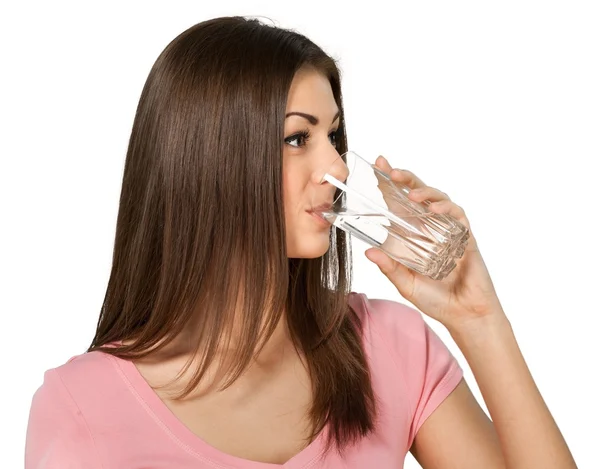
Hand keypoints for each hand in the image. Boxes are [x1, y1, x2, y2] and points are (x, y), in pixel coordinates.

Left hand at [364, 155, 505, 330]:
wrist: (464, 315)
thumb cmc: (435, 299)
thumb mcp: (405, 283)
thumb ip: (390, 267)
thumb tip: (368, 252)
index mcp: (413, 234)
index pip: (399, 203)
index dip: (389, 184)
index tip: (377, 166)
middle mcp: (430, 227)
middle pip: (417, 194)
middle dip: (404, 178)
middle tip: (390, 170)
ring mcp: (449, 230)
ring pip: (438, 199)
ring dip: (424, 191)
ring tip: (410, 194)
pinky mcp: (465, 236)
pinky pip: (457, 216)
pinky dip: (446, 209)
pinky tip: (435, 209)